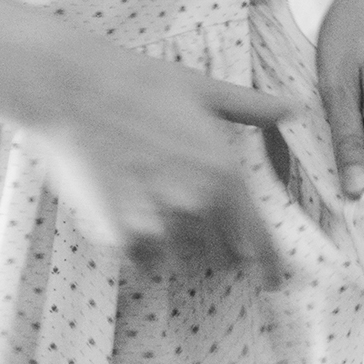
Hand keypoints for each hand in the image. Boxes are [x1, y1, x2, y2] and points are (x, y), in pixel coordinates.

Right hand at [28, 36, 293, 283]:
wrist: (71, 87)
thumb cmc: (136, 80)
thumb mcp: (201, 88)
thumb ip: (250, 107)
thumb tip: (292, 108)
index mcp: (224, 172)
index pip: (258, 242)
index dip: (269, 268)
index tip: (272, 283)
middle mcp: (197, 204)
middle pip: (220, 255)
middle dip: (213, 243)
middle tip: (188, 215)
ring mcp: (157, 223)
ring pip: (179, 259)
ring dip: (175, 244)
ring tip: (152, 203)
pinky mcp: (118, 234)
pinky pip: (142, 261)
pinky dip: (139, 247)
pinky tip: (126, 211)